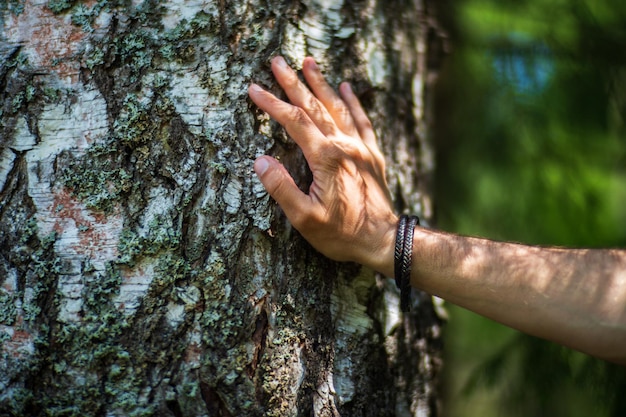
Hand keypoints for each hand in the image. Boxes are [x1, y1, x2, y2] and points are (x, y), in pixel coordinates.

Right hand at [249, 56, 397, 273]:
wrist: (384, 241)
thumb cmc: (342, 234)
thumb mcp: (304, 219)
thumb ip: (281, 188)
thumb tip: (260, 160)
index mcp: (324, 158)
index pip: (293, 121)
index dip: (272, 104)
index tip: (254, 89)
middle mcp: (343, 146)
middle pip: (314, 106)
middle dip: (293, 83)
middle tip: (278, 62)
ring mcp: (360, 148)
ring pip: (337, 107)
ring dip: (321, 84)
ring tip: (308, 63)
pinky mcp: (373, 155)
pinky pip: (362, 121)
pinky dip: (353, 102)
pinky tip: (346, 88)